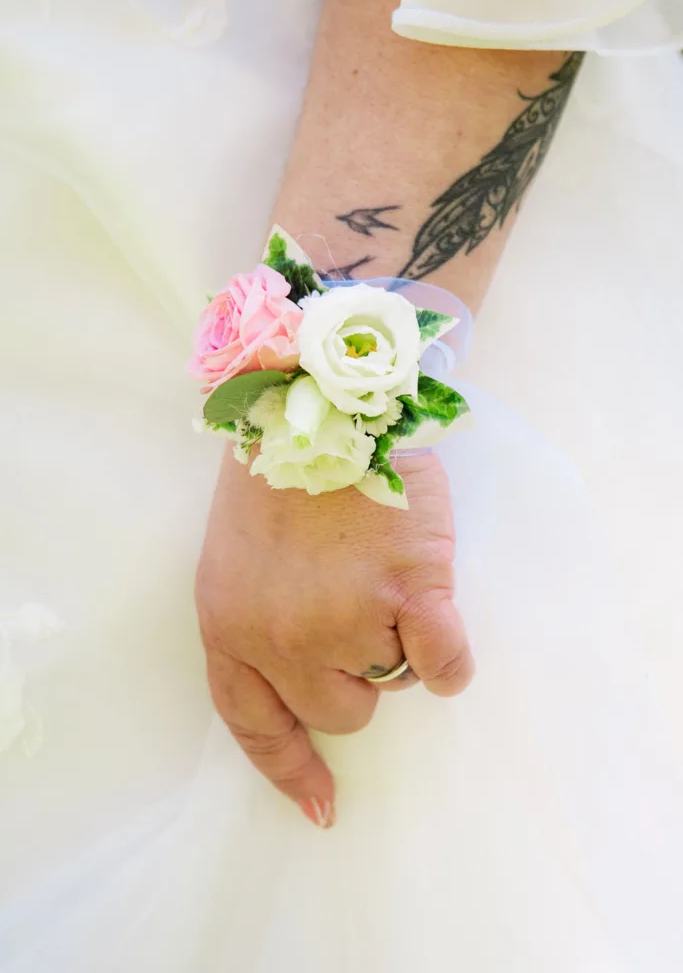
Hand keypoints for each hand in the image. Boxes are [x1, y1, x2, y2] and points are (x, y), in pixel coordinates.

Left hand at [195, 449, 472, 827]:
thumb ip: (259, 629)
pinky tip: (435, 613)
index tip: (320, 806)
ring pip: (393, 679)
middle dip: (354, 671)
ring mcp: (344, 616)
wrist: (316, 401)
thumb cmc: (277, 476)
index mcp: (228, 628)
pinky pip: (444, 666)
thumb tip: (316, 686)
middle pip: (340, 710)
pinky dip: (448, 654)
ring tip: (379, 565)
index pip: (255, 726)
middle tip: (357, 600)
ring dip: (396, 637)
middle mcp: (280, 637)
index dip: (290, 771)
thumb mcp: (233, 562)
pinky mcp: (408, 589)